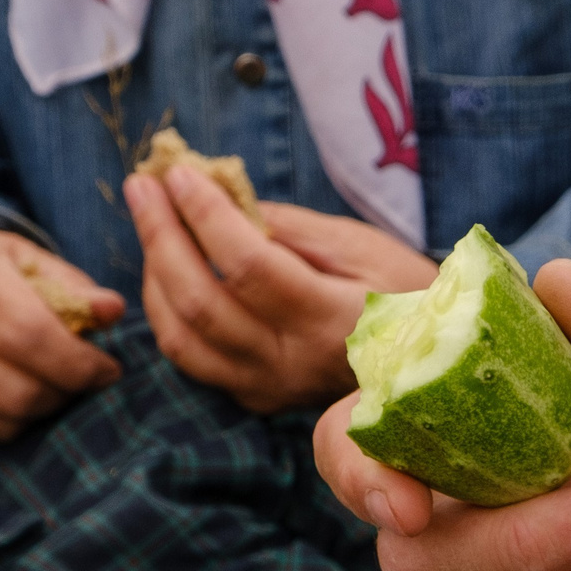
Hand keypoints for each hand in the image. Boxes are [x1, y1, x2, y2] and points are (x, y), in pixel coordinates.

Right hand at [0, 230, 124, 445]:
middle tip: (76, 381)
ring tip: (42, 386)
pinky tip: (4, 398)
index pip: (31, 336)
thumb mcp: (27, 260)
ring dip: (35, 413)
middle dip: (62, 393)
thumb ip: (73, 287)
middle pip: (18, 391)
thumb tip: (111, 311)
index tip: (105, 369)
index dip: (79, 364)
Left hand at [126, 165, 436, 413]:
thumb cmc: (403, 290)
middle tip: (142, 185)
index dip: (206, 216)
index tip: (181, 173)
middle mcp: (291, 364)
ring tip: (151, 218)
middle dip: (161, 237)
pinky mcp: (254, 397)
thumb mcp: (361, 244)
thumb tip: (220, 196)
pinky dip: (166, 309)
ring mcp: (268, 388)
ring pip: (180, 339)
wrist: (427, 363)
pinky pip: (190, 357)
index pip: (249, 267)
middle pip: (201, 304)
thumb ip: (289, 227)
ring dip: (153, 274)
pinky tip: (166, 266)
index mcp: (331, 320)